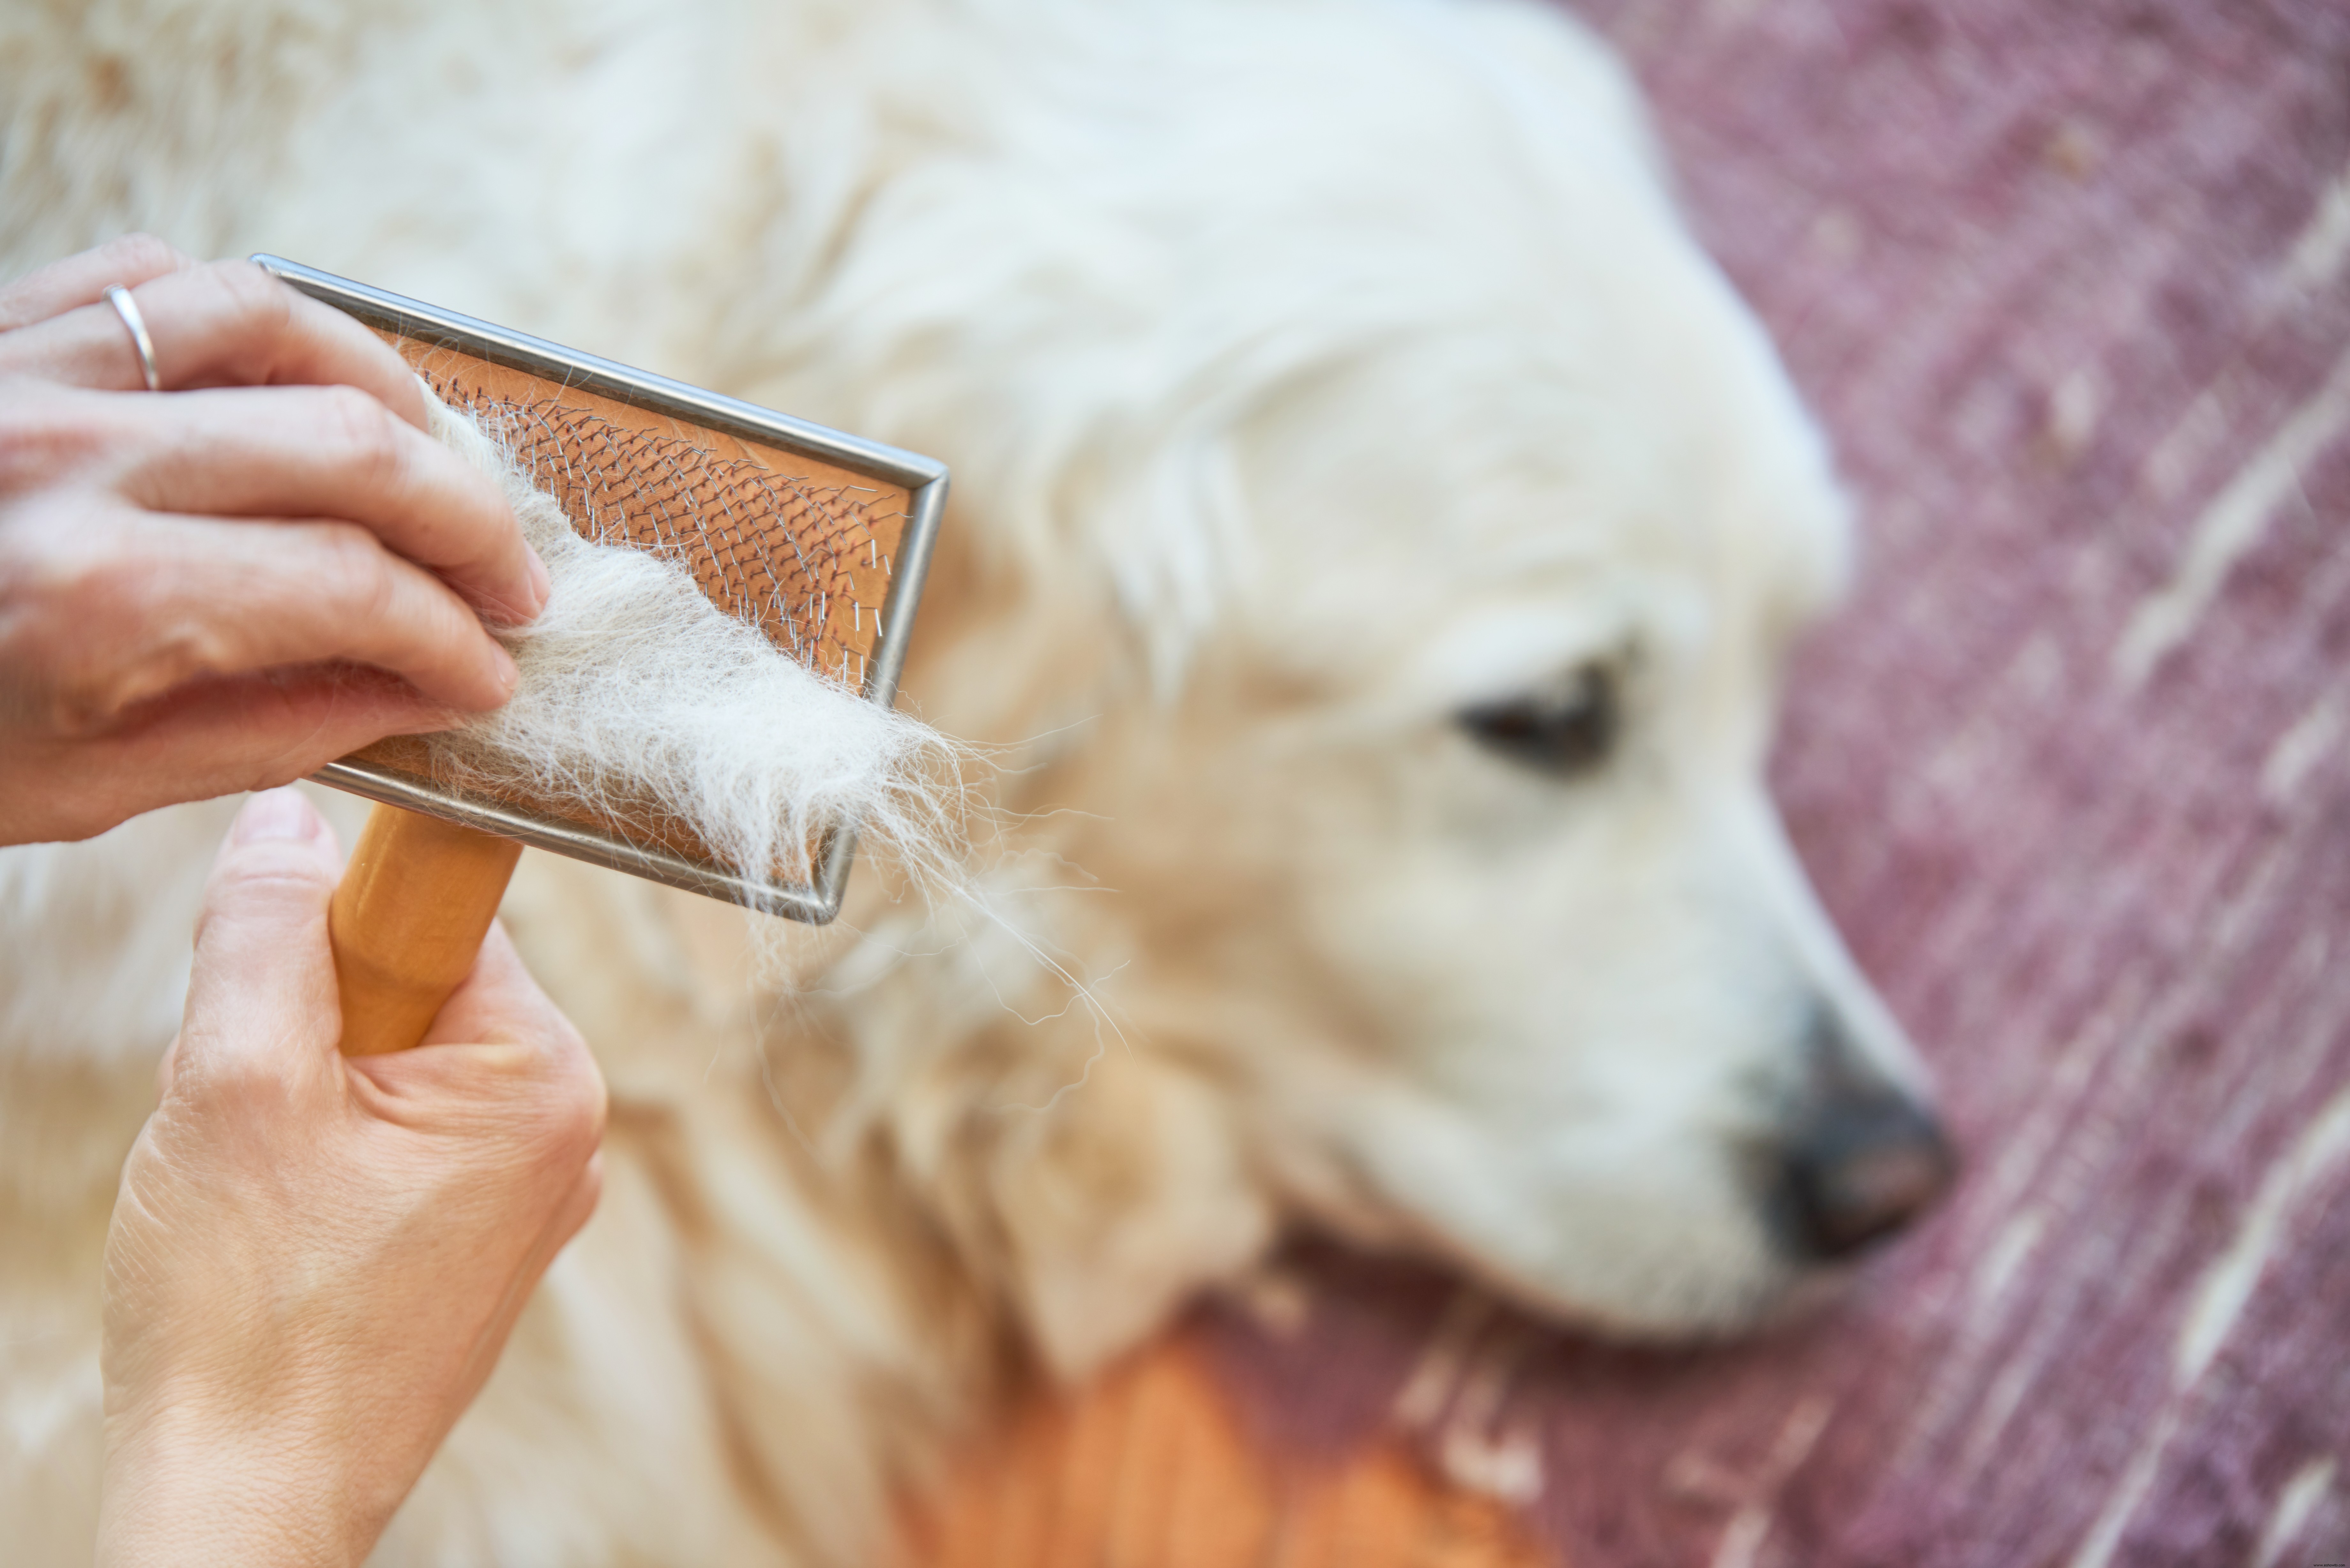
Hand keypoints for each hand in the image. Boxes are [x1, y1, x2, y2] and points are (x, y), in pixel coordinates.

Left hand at [0, 236, 550, 843]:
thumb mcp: (84, 783)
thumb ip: (267, 731)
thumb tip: (416, 696)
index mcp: (97, 597)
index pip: (353, 593)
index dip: (452, 641)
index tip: (490, 678)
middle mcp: (75, 461)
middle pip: (351, 450)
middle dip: (468, 526)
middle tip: (511, 585)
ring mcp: (35, 372)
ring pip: (279, 325)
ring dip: (394, 395)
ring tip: (439, 465)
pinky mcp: (6, 329)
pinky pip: (166, 279)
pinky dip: (263, 319)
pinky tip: (307, 382)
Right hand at [97, 789, 605, 1567]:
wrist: (246, 1498)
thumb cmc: (248, 1316)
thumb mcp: (236, 1082)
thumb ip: (265, 932)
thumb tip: (287, 821)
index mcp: (543, 1076)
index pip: (441, 917)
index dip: (333, 936)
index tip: (275, 996)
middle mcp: (563, 1130)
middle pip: (414, 992)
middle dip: (311, 1031)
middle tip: (256, 1126)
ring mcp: (526, 1195)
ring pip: (390, 1071)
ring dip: (306, 1102)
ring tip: (267, 1192)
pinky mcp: (477, 1244)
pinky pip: (393, 1145)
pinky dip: (323, 1162)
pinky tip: (286, 1231)